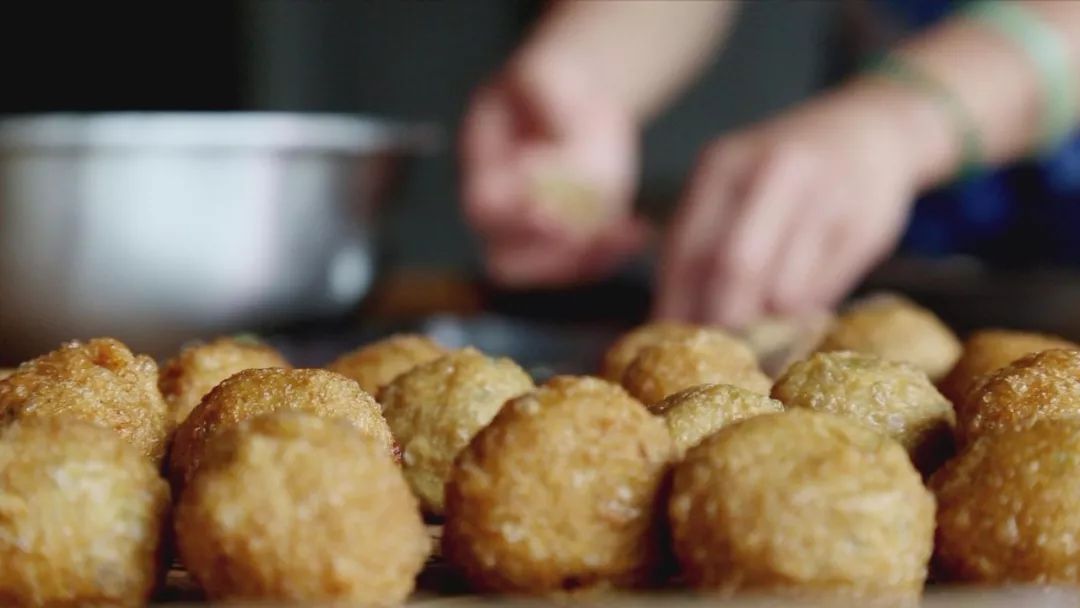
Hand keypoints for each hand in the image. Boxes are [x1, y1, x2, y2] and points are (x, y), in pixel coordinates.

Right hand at [460, 57, 648, 286]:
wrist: (573, 101)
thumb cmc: (547, 86)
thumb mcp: (541, 76)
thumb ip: (544, 105)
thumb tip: (560, 147)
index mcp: (483, 172)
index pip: (485, 209)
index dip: (513, 216)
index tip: (546, 207)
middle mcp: (505, 215)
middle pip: (508, 260)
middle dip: (547, 255)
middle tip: (583, 233)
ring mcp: (540, 233)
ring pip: (550, 272)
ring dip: (587, 261)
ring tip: (624, 233)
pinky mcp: (575, 238)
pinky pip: (587, 264)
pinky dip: (613, 254)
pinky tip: (639, 231)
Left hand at [656, 81, 926, 325]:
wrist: (869, 129)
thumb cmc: (780, 171)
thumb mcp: (731, 181)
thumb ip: (701, 237)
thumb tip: (667, 319)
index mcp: (724, 164)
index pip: (688, 248)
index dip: (675, 302)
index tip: (666, 341)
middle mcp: (774, 172)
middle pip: (736, 268)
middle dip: (721, 320)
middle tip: (715, 353)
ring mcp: (824, 196)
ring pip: (782, 291)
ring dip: (765, 324)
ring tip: (755, 336)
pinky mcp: (864, 225)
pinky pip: (821, 292)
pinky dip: (800, 312)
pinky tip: (794, 310)